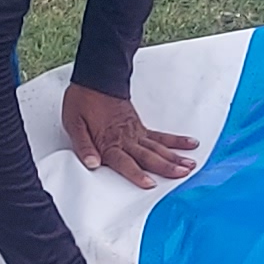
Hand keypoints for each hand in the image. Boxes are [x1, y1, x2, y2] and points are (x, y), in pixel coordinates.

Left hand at [62, 81, 203, 188]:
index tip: (149, 184)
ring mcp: (136, 133)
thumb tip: (91, 164)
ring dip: (175, 157)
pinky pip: (161, 136)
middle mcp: (126, 139)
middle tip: (182, 174)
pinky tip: (189, 144)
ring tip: (190, 165)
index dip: (137, 174)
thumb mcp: (73, 124)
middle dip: (166, 167)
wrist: (96, 79)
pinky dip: (176, 141)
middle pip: (148, 156)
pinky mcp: (140, 127)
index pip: (124, 162)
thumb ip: (83, 146)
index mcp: (108, 142)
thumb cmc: (84, 100)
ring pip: (159, 148)